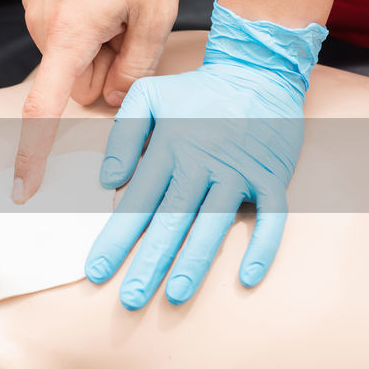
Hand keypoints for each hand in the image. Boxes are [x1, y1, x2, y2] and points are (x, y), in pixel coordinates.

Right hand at [13, 0, 183, 201]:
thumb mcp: (156, 13)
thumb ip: (136, 69)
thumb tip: (115, 99)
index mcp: (68, 32)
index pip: (43, 107)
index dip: (33, 151)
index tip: (23, 186)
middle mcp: (40, 20)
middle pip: (72, 80)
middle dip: (103, 68)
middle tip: (134, 26)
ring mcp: (34, 2)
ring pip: (69, 54)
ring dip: (96, 42)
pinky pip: (61, 26)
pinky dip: (85, 20)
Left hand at [85, 1, 325, 307]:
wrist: (258, 69)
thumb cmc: (197, 91)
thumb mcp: (148, 95)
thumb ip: (123, 135)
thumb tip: (107, 180)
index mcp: (169, 148)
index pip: (137, 202)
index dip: (116, 239)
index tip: (97, 271)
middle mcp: (203, 163)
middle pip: (172, 221)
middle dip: (150, 262)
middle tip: (131, 299)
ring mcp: (240, 172)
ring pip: (214, 224)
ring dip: (196, 261)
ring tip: (176, 295)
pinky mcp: (271, 176)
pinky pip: (271, 217)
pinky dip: (263, 246)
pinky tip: (248, 277)